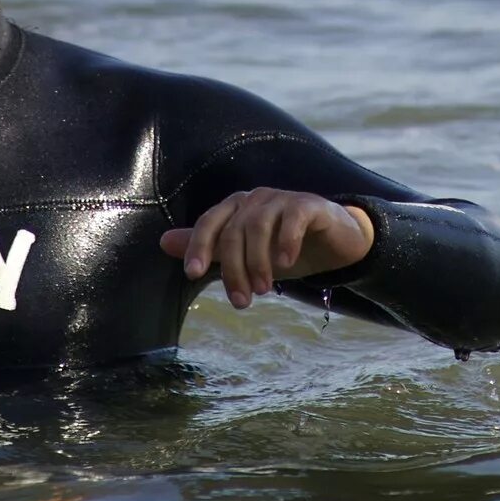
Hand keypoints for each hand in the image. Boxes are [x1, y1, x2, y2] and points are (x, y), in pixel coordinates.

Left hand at [160, 189, 374, 309]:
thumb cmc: (285, 248)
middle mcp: (256, 199)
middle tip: (242, 302)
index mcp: (237, 208)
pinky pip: (292, 217)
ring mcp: (283, 199)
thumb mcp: (245, 255)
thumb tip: (164, 242)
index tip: (192, 274)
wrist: (335, 242)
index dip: (198, 245)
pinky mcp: (309, 204)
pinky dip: (286, 241)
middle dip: (233, 268)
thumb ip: (210, 249)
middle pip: (233, 231)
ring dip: (257, 261)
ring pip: (258, 225)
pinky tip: (286, 263)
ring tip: (263, 290)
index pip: (210, 222)